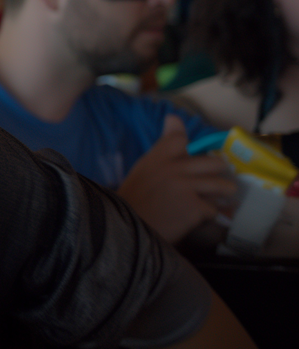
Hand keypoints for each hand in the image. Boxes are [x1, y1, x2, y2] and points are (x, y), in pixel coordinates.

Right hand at [117, 115, 238, 241]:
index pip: (180, 139)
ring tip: (218, 201)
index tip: (190, 159)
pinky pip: (215, 209)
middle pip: (214, 162)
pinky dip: (210, 216)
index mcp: (157, 157)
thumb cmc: (134, 201)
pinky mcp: (194, 207)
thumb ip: (163, 148)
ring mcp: (186, 187)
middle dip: (218, 174)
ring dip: (222, 196)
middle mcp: (174, 168)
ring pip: (222, 186)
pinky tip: (201, 218)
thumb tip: (174, 117)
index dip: (190, 147)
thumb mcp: (144, 169)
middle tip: (213, 184)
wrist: (125, 231)